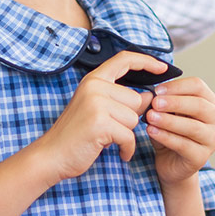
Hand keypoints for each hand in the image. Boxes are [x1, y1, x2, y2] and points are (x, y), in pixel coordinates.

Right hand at [30, 52, 168, 183]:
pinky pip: (129, 136)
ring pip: (134, 118)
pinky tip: (118, 152)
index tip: (162, 67)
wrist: (52, 155)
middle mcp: (94, 87)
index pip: (124, 60)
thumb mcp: (98, 110)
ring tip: (106, 138)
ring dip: (125, 134)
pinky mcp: (100, 122)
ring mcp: (96, 103)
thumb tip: (150, 96)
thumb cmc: (76, 134)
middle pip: (136, 100)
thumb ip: (122, 100)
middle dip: (129, 119)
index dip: (146, 61)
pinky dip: (127, 148)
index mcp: (93, 80)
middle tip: (109, 128)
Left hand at [144, 76, 214, 185]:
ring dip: (169, 120)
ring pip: (193, 127)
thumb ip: (163, 102)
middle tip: (155, 103)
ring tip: (150, 117)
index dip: (177, 86)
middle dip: (175, 103)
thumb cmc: (171, 131)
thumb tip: (151, 95)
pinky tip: (152, 131)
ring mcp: (212, 140)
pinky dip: (166, 136)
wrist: (170, 162)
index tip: (157, 90)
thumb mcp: (167, 113)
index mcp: (209, 102)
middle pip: (199, 105)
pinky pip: (184, 145)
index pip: (198, 86)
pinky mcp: (201, 157)